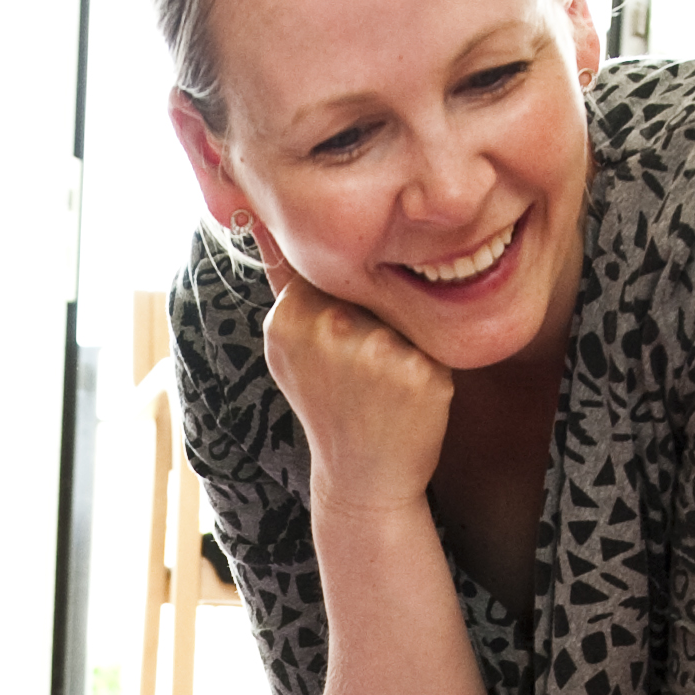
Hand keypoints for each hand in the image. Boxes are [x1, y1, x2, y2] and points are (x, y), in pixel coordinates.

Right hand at [252, 229, 452, 524]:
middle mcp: (329, 329)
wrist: (362, 477)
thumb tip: (258, 216)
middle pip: (371, 291)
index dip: (345, 305)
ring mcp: (375, 352)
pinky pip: (436, 341)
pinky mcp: (420, 373)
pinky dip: (431, 364)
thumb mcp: (291, 344)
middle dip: (375, 322)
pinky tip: (410, 396)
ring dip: (404, 342)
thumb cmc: (331, 405)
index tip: (339, 343)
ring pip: (404, 316)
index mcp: (289, 318)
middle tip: (364, 372)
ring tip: (385, 384)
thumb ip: (284, 280)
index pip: (332, 275)